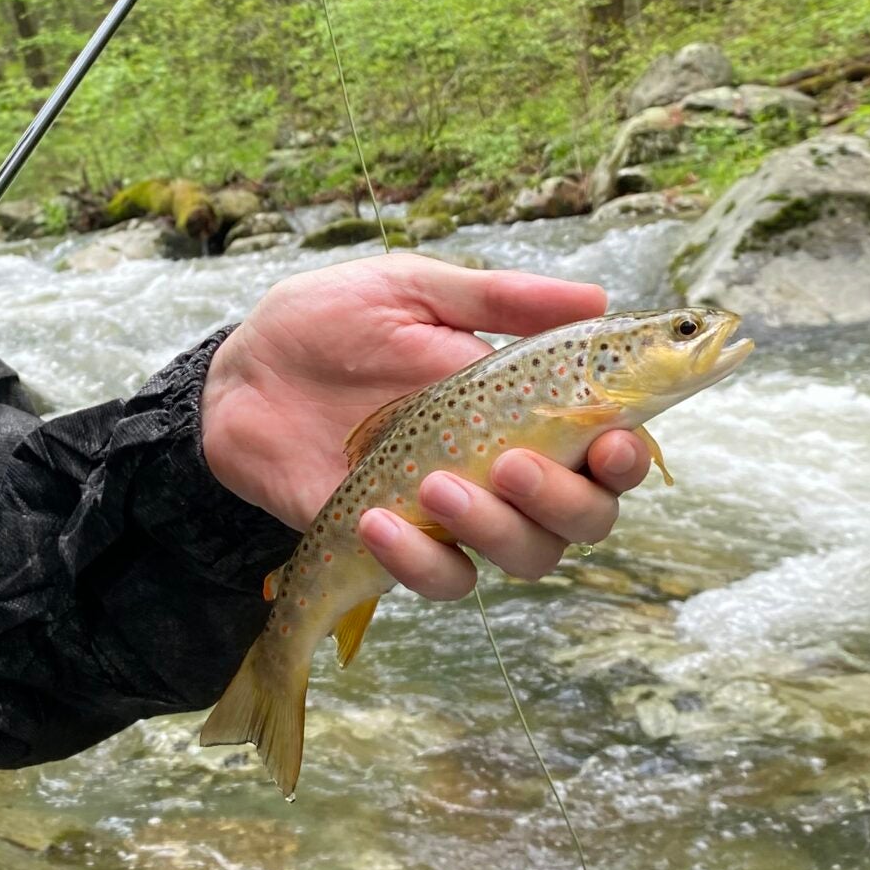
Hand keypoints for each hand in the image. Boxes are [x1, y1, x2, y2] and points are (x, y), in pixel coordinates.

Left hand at [202, 254, 652, 598]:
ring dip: (495, 530)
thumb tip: (597, 299)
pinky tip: (376, 519)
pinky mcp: (399, 547)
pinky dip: (418, 559)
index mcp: (525, 407)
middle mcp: (505, 470)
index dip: (628, 457)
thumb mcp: (411, 291)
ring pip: (525, 558)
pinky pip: (440, 578)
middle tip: (512, 465)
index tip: (610, 441)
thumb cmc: (330, 323)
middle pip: (584, 519)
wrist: (241, 372)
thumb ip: (497, 300)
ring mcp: (455, 515)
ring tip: (433, 483)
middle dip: (565, 501)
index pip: (609, 449)